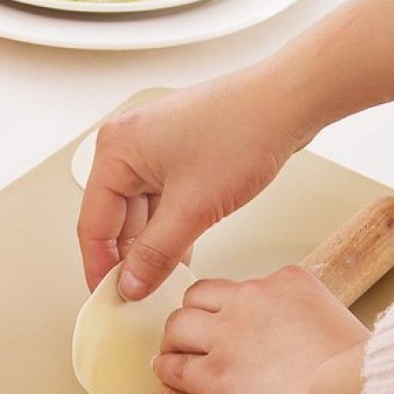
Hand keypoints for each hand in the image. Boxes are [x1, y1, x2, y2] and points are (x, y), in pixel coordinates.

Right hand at [76, 0, 393, 301]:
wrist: (303, 89)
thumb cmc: (248, 135)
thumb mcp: (194, 207)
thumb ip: (157, 252)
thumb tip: (132, 287)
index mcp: (117, 147)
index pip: (91, 222)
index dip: (98, 268)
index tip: (109, 304)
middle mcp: (130, 135)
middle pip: (112, 212)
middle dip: (124, 256)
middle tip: (137, 298)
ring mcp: (160, 134)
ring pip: (140, 204)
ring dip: (149, 242)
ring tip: (164, 279)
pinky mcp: (190, 136)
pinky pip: (166, 191)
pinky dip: (170, 221)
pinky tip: (187, 244)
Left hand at [154, 266, 393, 393]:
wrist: (349, 393)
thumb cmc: (356, 373)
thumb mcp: (334, 324)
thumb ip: (306, 325)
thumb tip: (297, 346)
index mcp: (288, 283)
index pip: (247, 286)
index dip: (237, 307)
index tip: (237, 322)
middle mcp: (253, 299)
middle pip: (201, 295)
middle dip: (196, 314)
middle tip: (194, 332)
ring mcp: (229, 335)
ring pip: (179, 323)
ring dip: (175, 339)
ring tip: (175, 351)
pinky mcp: (215, 373)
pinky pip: (175, 366)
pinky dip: (167, 369)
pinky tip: (167, 374)